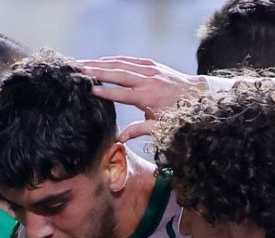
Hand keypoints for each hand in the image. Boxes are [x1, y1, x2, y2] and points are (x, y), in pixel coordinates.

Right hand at [78, 56, 207, 141]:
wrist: (197, 94)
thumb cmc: (177, 114)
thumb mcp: (160, 127)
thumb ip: (138, 131)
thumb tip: (119, 140)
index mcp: (148, 97)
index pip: (122, 94)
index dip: (105, 92)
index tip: (89, 89)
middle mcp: (148, 81)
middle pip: (118, 74)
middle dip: (97, 71)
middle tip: (78, 70)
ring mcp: (149, 69)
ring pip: (121, 64)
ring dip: (101, 63)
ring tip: (83, 63)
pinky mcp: (151, 64)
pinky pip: (129, 60)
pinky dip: (114, 60)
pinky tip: (101, 61)